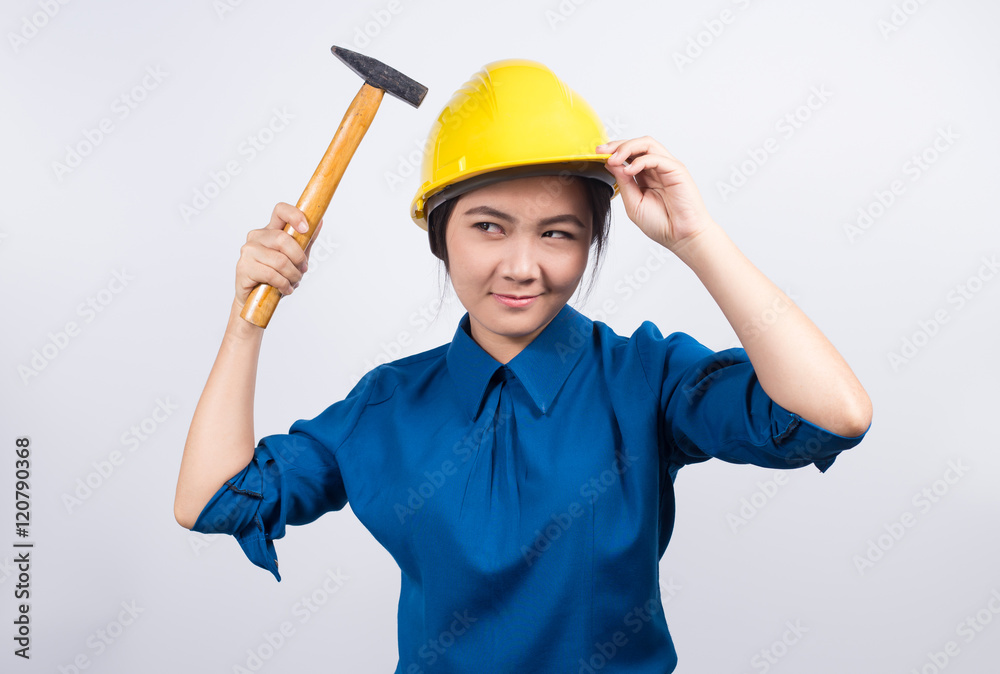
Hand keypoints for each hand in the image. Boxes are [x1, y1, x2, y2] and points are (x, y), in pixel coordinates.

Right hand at [234, 202, 324, 306]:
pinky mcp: (244, 267)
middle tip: (302, 270)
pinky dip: (284, 284)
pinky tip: (286, 289)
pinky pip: (271, 275)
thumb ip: (306, 241)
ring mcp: (248, 251)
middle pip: (282, 239)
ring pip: (279, 260)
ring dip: (293, 275)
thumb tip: (320, 222)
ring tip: (293, 282)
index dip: (294, 215)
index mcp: (270, 230)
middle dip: (298, 258)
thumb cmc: (276, 276)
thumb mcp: (296, 258)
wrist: (256, 299)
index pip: (280, 211)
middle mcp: (257, 237)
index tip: (305, 228)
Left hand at [598, 136, 714, 250]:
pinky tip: (629, 170)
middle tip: (601, 152)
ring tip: (613, 159)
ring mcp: (667, 167)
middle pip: (637, 144)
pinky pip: (657, 158)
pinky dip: (641, 161)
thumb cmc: (660, 224)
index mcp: (645, 175)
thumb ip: (623, 183)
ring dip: (627, 148)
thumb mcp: (633, 203)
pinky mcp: (677, 170)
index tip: (597, 154)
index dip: (613, 151)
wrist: (681, 238)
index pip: (629, 154)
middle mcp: (657, 168)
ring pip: (647, 145)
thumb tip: (611, 163)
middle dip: (617, 145)